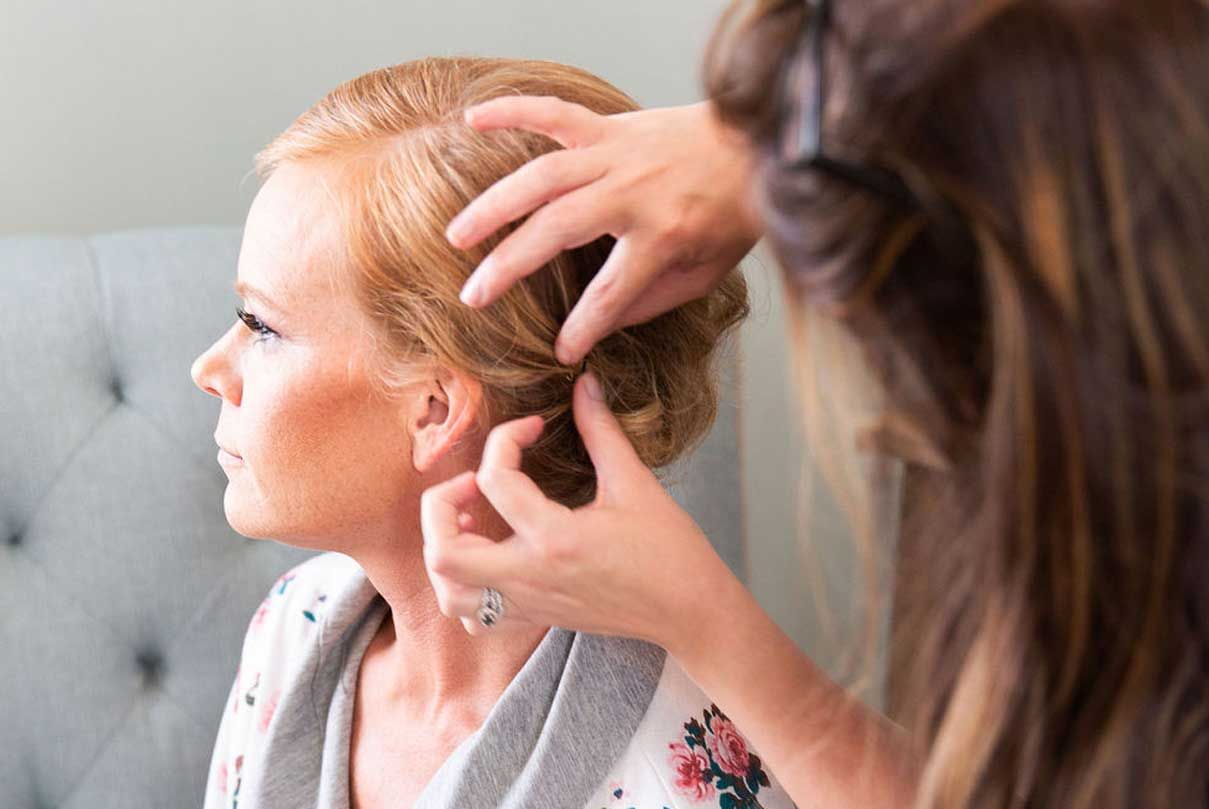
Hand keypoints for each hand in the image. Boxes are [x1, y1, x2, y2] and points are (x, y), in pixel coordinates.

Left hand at [420, 372, 729, 646]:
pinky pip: (473, 619)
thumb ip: (601, 431)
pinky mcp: (535, 618)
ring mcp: (529, 603)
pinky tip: (487, 557)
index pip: (494, 480)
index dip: (505, 439)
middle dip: (440, 508)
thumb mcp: (636, 483)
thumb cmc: (670, 550)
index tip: (531, 428)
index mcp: (555, 538)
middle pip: (443, 552)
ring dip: (445, 552)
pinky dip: (464, 589)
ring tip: (471, 521)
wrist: (689, 610)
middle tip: (471, 484)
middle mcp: (531, 577)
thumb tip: (584, 384)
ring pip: (450, 593)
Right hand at [447, 97, 763, 365]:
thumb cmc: (733, 213)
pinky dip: (512, 111)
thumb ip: (651, 299)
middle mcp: (632, 193)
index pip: (608, 295)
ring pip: (541, 177)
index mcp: (662, 236)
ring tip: (457, 236)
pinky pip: (554, 112)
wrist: (762, 145)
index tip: (559, 352)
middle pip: (555, 232)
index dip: (581, 329)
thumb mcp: (704, 273)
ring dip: (493, 205)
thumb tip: (601, 323)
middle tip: (472, 296)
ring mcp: (618, 154)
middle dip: (508, 268)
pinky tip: (472, 120)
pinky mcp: (612, 126)